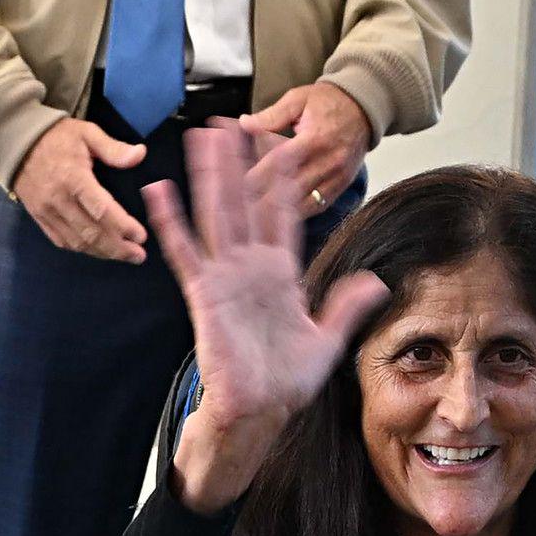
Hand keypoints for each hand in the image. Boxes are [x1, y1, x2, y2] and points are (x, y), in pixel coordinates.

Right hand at [8, 118, 150, 261]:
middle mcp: (59, 201)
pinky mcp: (39, 218)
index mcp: (74, 179)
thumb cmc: (57, 137)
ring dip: (102, 252)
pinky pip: (62, 241)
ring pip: (77, 242)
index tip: (141, 236)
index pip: (102, 211)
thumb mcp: (87, 133)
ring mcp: (47, 212)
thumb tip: (141, 155)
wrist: (17, 143)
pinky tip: (98, 251)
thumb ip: (113, 148)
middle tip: (139, 256)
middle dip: (118, 248)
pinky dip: (82, 249)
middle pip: (91, 233)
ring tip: (123, 255)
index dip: (123, 227)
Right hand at [144, 120, 391, 509]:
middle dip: (239, 163)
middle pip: (245, 203)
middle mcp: (251, 269)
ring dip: (210, 176)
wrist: (258, 412)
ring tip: (203, 138)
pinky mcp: (205, 294)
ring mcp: (226, 278)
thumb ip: (346, 307)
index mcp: (280, 275)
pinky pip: (185, 251)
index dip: (285, 181)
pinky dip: (171, 222)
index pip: (282, 216)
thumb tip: (375, 282)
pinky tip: (160, 192)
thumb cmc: (285, 384)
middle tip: (232, 123)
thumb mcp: (327, 340)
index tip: (286, 145)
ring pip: (217, 214)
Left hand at [240, 79, 372, 218]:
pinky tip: (280, 219)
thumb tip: (244, 123)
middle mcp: (328, 161)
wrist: (364, 108)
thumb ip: (271, 115)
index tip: (238, 185)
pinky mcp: (342, 186)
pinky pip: (317, 207)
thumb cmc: (327, 102)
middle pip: (290, 188)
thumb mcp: (298, 99)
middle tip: (242, 208)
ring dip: (280, 212)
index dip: (258, 175)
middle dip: (265, 199)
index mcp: (314, 138)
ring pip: (303, 203)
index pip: (280, 163)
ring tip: (256, 220)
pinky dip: (298, 214)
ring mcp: (337, 176)